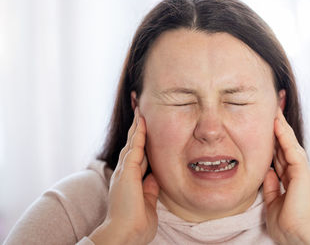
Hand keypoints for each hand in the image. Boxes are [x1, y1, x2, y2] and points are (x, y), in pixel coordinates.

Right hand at [90, 108, 159, 244]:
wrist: (126, 234)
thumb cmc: (136, 223)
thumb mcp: (147, 201)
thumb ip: (150, 187)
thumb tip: (155, 176)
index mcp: (129, 179)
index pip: (136, 153)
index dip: (140, 139)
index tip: (144, 126)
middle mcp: (125, 172)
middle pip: (132, 143)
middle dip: (136, 126)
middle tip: (138, 108)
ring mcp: (124, 170)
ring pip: (132, 141)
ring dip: (137, 124)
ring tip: (139, 108)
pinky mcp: (127, 171)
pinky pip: (135, 146)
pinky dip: (139, 133)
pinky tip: (142, 120)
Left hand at [263, 109, 309, 244]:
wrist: (296, 235)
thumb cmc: (285, 222)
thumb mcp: (272, 200)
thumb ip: (270, 184)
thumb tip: (266, 171)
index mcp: (289, 177)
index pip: (278, 153)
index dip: (272, 138)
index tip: (265, 124)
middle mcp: (295, 170)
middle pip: (283, 143)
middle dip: (277, 126)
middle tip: (271, 108)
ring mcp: (300, 169)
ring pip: (288, 142)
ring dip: (281, 125)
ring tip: (274, 108)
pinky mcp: (302, 171)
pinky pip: (291, 148)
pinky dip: (284, 135)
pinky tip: (277, 122)